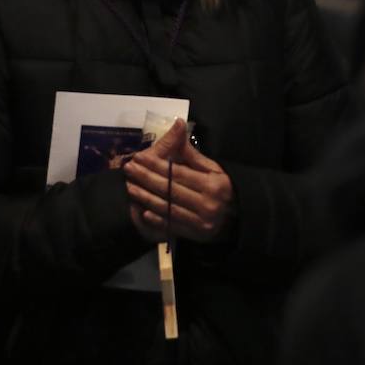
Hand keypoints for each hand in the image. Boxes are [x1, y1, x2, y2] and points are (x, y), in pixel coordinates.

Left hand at [125, 119, 235, 243]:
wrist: (236, 218)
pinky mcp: (195, 235)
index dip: (157, 165)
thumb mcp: (214, 169)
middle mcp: (207, 203)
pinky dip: (157, 219)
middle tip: (128, 169)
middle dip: (147, 178)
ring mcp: (200, 221)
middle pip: (170, 189)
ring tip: (130, 186)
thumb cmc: (222, 189)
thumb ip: (193, 155)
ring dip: (146, 198)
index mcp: (212, 184)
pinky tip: (143, 211)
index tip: (139, 157)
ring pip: (168, 207)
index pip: (178, 173)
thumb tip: (178, 129)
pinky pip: (172, 226)